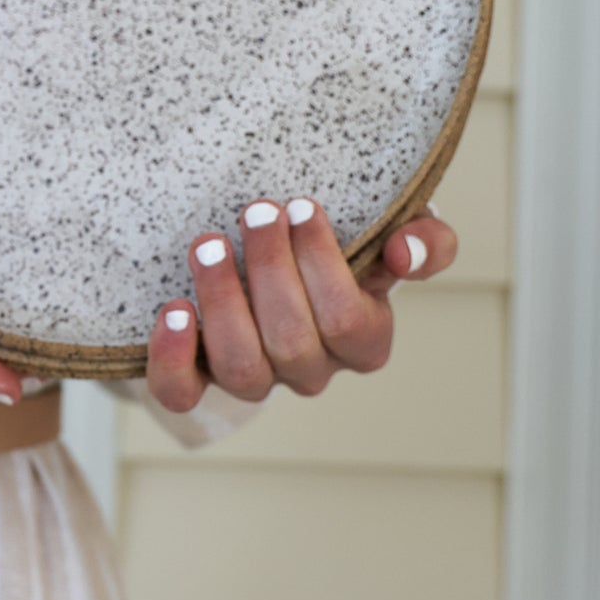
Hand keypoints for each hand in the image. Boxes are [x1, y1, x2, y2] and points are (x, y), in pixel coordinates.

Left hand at [143, 195, 457, 411]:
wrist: (275, 258)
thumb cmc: (342, 245)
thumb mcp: (391, 233)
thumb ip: (426, 241)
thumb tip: (406, 252)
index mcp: (363, 341)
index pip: (348, 322)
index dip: (323, 266)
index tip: (302, 207)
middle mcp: (310, 370)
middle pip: (292, 343)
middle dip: (270, 272)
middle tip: (256, 212)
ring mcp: (255, 379)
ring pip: (241, 368)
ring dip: (223, 303)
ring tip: (209, 246)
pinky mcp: (199, 379)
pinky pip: (182, 392)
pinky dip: (173, 359)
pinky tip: (173, 310)